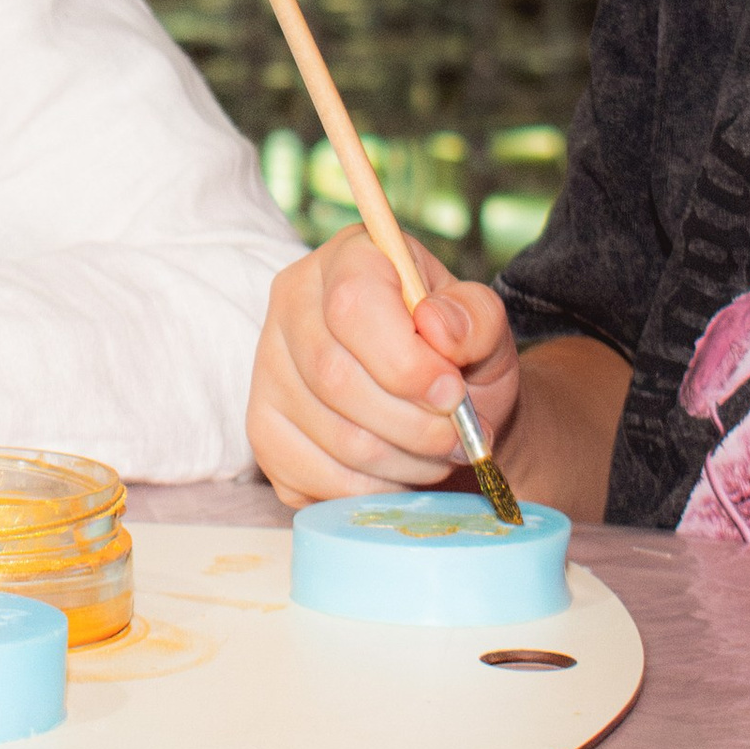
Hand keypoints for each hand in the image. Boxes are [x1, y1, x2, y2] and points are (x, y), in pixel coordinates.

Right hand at [247, 223, 516, 505]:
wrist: (438, 403)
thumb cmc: (458, 356)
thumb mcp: (485, 326)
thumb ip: (475, 318)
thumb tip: (438, 327)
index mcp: (348, 258)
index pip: (352, 307)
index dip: (407, 362)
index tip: (453, 392)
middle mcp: (292, 302)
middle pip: (336, 379)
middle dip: (414, 424)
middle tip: (457, 436)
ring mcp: (269, 368)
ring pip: (333, 436)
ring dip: (403, 460)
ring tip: (436, 451)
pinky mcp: (264, 428)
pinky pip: (316, 477)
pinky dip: (374, 490)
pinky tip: (399, 470)